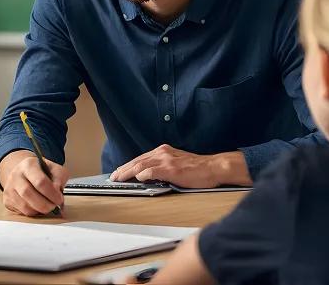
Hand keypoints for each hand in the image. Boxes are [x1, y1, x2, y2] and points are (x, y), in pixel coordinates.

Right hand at [0, 150, 68, 216]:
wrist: (24, 172)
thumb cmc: (41, 172)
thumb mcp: (54, 169)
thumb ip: (60, 178)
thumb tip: (57, 191)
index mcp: (28, 165)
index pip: (39, 181)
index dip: (52, 194)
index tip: (59, 199)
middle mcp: (15, 175)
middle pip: (28, 194)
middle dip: (45, 204)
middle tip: (54, 206)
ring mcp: (9, 188)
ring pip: (25, 206)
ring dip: (40, 210)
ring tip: (47, 206)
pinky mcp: (7, 200)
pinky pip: (22, 212)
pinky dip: (33, 213)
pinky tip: (38, 207)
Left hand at [109, 145, 251, 187]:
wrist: (214, 168)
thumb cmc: (198, 168)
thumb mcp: (177, 163)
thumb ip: (163, 167)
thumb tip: (148, 175)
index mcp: (163, 151)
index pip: (141, 158)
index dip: (128, 165)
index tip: (120, 171)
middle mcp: (163, 153)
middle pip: (138, 160)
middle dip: (124, 169)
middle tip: (114, 176)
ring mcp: (167, 160)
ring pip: (141, 165)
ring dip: (128, 172)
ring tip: (119, 178)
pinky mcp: (171, 169)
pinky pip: (152, 171)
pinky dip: (143, 174)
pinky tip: (137, 178)